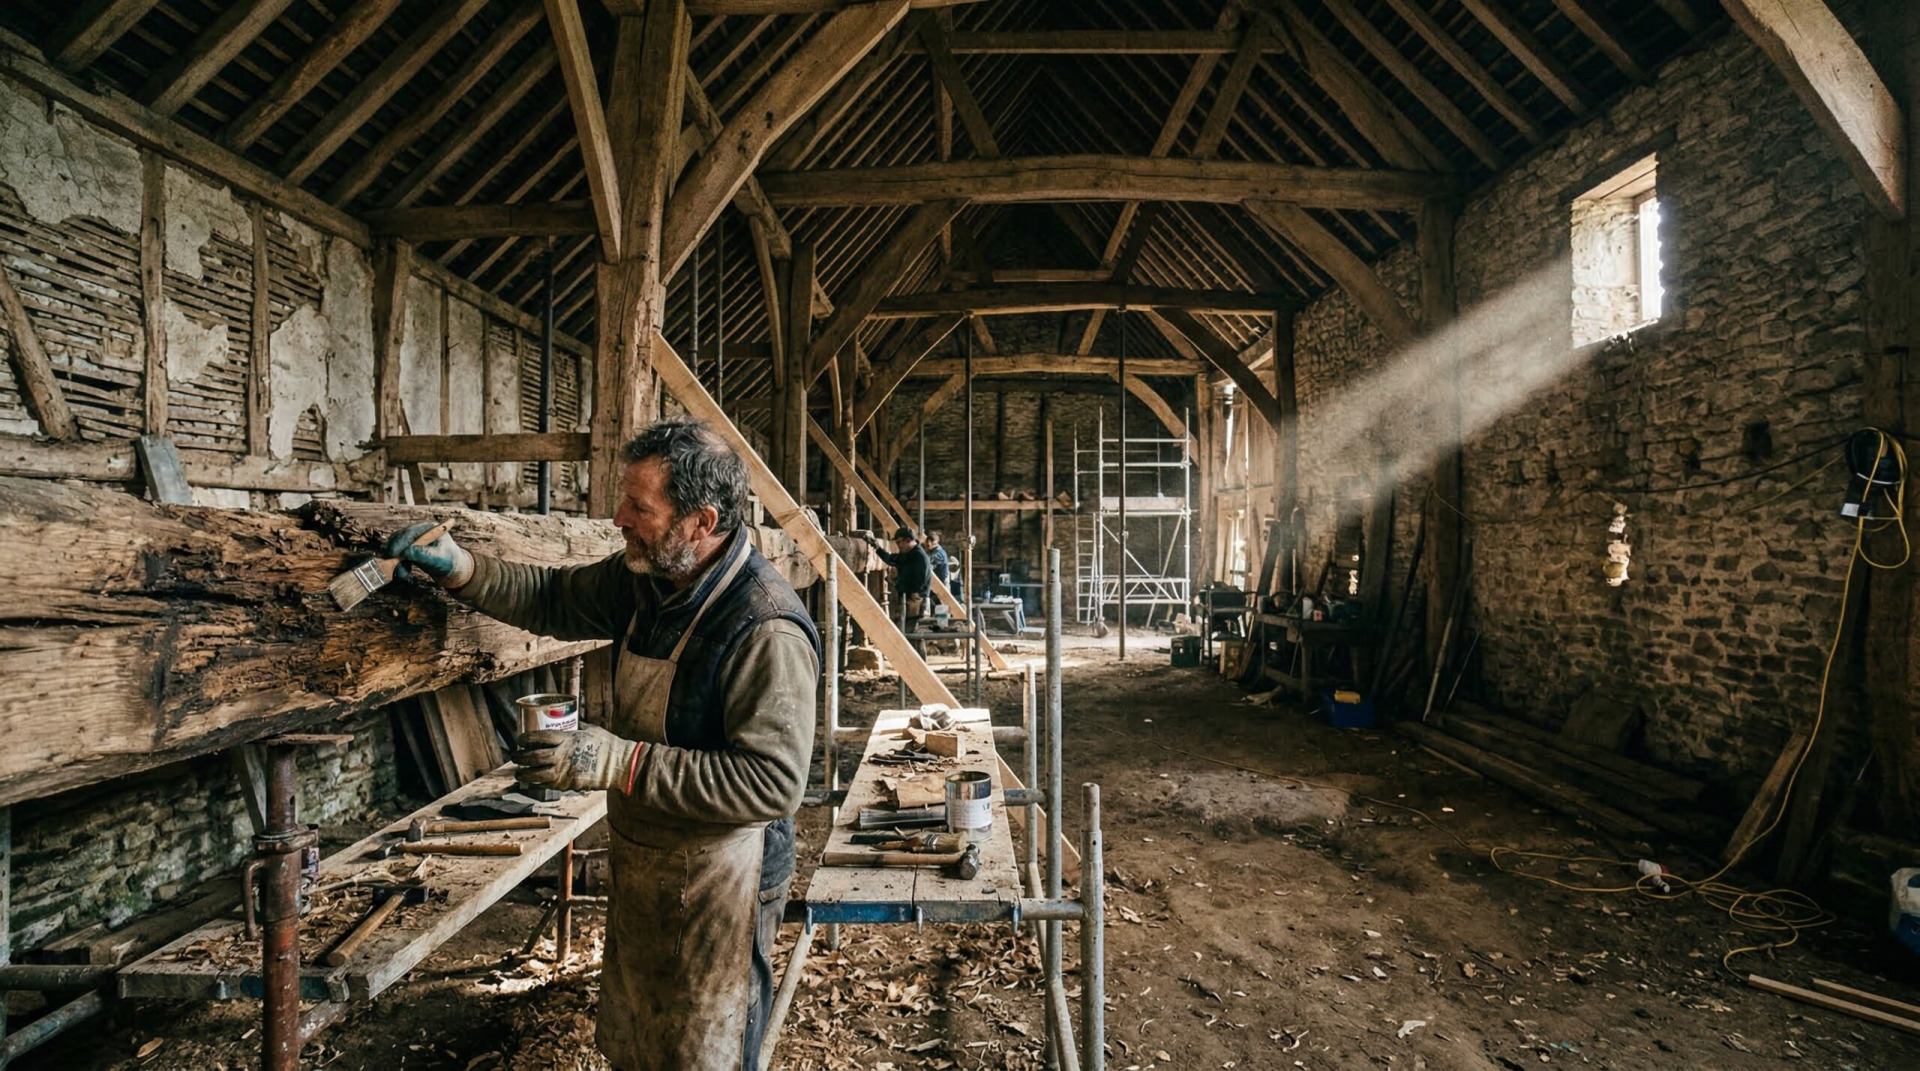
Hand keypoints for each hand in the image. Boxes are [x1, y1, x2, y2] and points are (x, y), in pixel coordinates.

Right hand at [384, 522, 473, 587]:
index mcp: (428, 529)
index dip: (398, 543)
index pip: (408, 533)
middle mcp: (418, 532)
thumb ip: (423, 554)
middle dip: (394, 554)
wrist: (451, 569)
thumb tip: (406, 552)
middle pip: (398, 539)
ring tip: (404, 575)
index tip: (393, 555)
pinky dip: (398, 565)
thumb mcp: (438, 558)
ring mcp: (412, 540)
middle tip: (394, 568)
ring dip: (395, 562)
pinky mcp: (408, 549)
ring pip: (395, 548)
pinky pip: (397, 556)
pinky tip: (405, 574)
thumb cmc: (448, 562)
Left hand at [514, 725, 640, 792]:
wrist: (619, 765)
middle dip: (520, 757)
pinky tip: (534, 781)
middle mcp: (563, 755)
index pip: (539, 737)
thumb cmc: (608, 745)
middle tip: (515, 756)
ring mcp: (564, 771)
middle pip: (533, 756)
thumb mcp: (591, 730)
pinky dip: (538, 783)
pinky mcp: (568, 784)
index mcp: (568, 738)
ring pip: (536, 774)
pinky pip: (548, 784)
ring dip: (524, 774)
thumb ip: (576, 727)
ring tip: (519, 773)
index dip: (526, 738)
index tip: (520, 739)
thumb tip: (567, 722)